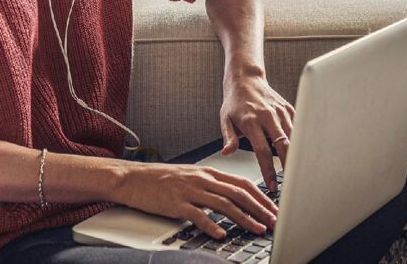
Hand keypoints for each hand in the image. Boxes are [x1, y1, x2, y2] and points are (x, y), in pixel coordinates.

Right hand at [114, 162, 277, 239]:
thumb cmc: (160, 179)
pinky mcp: (175, 203)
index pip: (242, 183)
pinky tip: (221, 234)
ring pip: (223, 204)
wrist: (133, 178)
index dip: (261, 196)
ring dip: (244, 218)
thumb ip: (211, 184)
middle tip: (273, 221)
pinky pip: (197, 215)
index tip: (274, 209)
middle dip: (259, 208)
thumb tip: (232, 197)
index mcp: (207, 172)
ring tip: (257, 228)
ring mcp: (189, 191)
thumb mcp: (190, 176)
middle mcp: (201, 179)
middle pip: (238, 193)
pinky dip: (211, 225)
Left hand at [220, 75, 294, 191]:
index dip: (269, 171)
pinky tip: (300, 155)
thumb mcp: (225, 119)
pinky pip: (298, 128)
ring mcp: (280, 112)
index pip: (263, 152)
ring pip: (295, 138)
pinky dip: (300, 141)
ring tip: (298, 173)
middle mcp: (268, 116)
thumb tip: (227, 153)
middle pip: (284, 146)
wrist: (246, 78)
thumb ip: (228, 138)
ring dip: (297, 156)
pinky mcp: (289, 109)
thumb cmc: (235, 101)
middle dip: (289, 167)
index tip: (272, 185)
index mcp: (251, 121)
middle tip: (291, 183)